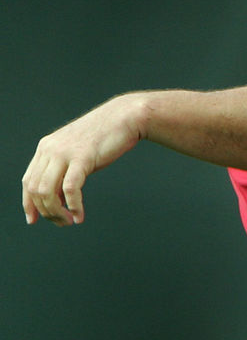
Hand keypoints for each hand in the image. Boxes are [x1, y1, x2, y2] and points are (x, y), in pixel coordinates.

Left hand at [22, 94, 147, 225]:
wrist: (125, 117)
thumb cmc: (106, 135)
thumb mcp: (78, 152)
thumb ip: (65, 168)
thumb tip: (60, 195)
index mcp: (46, 147)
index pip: (28, 181)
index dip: (28, 203)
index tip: (34, 219)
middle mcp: (50, 150)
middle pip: (35, 189)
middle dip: (46, 211)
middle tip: (62, 222)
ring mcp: (64, 153)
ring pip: (48, 192)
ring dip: (57, 212)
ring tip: (70, 221)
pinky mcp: (82, 157)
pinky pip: (70, 188)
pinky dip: (73, 206)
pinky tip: (79, 215)